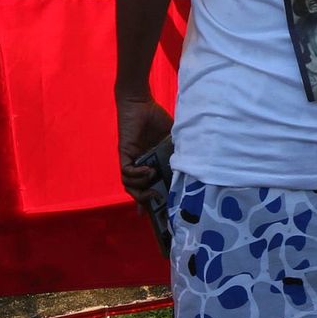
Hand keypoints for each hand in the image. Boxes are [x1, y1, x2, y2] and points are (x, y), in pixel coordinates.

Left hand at [116, 93, 172, 211]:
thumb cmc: (156, 118)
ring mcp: (132, 161)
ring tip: (152, 182)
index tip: (162, 214)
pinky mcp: (125, 155)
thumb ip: (177, 152)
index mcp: (152, 163)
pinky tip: (148, 171)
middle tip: (158, 201)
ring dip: (141, 188)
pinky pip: (126, 173)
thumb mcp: (170, 140)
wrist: (141, 103)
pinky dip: (136, 175)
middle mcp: (140, 166)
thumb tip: (192, 165)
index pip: (151, 186)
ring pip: (131, 186)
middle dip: (147, 201)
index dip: (154, 201)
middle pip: (139, 191)